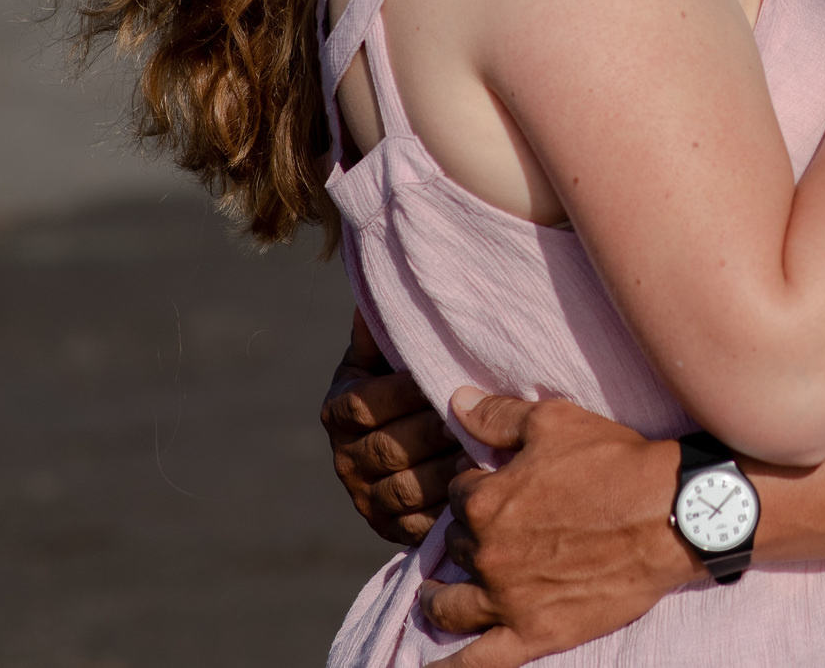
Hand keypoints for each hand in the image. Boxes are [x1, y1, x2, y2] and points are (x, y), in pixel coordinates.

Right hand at [322, 310, 465, 546]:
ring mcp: (365, 497)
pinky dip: (447, 511)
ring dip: (445, 473)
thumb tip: (378, 296)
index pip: (365, 404)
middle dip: (436, 433)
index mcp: (341, 409)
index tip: (449, 383)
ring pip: (403, 489)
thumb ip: (387, 330)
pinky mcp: (390, 528)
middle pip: (388, 448)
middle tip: (478, 422)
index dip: (406, 394)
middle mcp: (345, 457)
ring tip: (483, 456)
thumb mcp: (396, 353)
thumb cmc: (419, 383)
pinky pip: (416, 524)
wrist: (427, 446)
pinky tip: (477, 493)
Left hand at [422, 388, 697, 667]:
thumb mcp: (558, 422)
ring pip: (451, 606)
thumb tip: (456, 402)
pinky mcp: (535, 633)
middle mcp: (489, 554)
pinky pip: (479, 661)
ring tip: (439, 596)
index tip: (492, 487)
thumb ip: (499, 416)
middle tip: (489, 533)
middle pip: (458, 548)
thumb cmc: (618, 463)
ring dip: (440, 599)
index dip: (475, 488)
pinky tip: (434, 666)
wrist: (672, 514)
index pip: (458, 495)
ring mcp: (508, 599)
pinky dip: (453, 666)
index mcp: (487, 502)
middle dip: (468, 537)